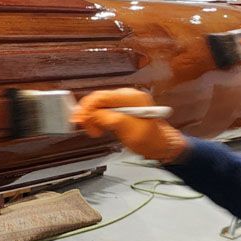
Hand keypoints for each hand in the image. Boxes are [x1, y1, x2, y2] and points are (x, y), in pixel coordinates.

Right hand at [71, 88, 187, 162]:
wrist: (161, 145)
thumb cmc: (151, 140)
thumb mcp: (132, 131)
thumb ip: (112, 120)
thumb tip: (93, 114)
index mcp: (132, 98)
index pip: (101, 96)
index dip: (87, 108)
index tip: (79, 120)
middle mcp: (127, 96)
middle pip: (97, 99)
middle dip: (88, 115)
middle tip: (89, 129)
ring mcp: (123, 101)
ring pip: (97, 105)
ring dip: (92, 119)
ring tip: (96, 132)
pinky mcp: (119, 107)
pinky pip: (101, 109)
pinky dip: (96, 119)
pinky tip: (99, 128)